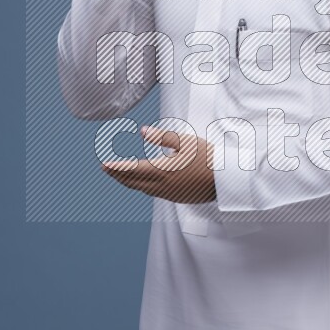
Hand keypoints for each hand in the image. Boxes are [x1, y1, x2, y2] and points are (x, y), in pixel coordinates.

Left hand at [101, 124, 216, 203]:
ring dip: (130, 182)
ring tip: (122, 176)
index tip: (104, 165)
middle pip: (134, 182)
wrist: (226, 178)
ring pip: (143, 189)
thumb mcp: (185, 141)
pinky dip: (144, 187)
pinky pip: (155, 193)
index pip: (133, 169)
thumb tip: (143, 131)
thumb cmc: (207, 157)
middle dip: (119, 176)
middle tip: (108, 170)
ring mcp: (170, 193)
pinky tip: (145, 183)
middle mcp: (163, 185)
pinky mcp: (178, 198)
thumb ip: (162, 137)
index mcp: (163, 170)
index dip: (117, 167)